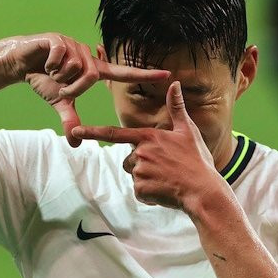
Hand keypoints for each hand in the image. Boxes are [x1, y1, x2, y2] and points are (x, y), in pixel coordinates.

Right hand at [2, 33, 170, 146]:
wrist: (21, 63)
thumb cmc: (44, 80)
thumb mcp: (60, 101)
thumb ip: (70, 120)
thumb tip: (75, 143)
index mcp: (93, 69)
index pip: (123, 73)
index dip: (144, 74)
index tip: (167, 74)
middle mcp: (87, 56)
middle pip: (90, 76)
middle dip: (73, 86)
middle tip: (60, 85)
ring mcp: (74, 45)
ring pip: (74, 67)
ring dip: (59, 75)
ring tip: (51, 70)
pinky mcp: (59, 39)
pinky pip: (60, 57)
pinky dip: (50, 64)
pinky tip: (44, 61)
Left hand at [72, 82, 225, 209]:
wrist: (203, 191)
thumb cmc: (197, 160)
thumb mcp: (188, 131)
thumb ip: (176, 107)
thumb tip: (175, 83)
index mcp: (147, 137)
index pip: (114, 134)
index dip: (92, 132)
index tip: (74, 131)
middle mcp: (140, 153)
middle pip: (128, 160)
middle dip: (142, 165)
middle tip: (166, 168)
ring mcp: (139, 172)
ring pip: (135, 175)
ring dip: (147, 179)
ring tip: (168, 179)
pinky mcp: (141, 189)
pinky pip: (140, 191)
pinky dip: (150, 194)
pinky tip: (165, 190)